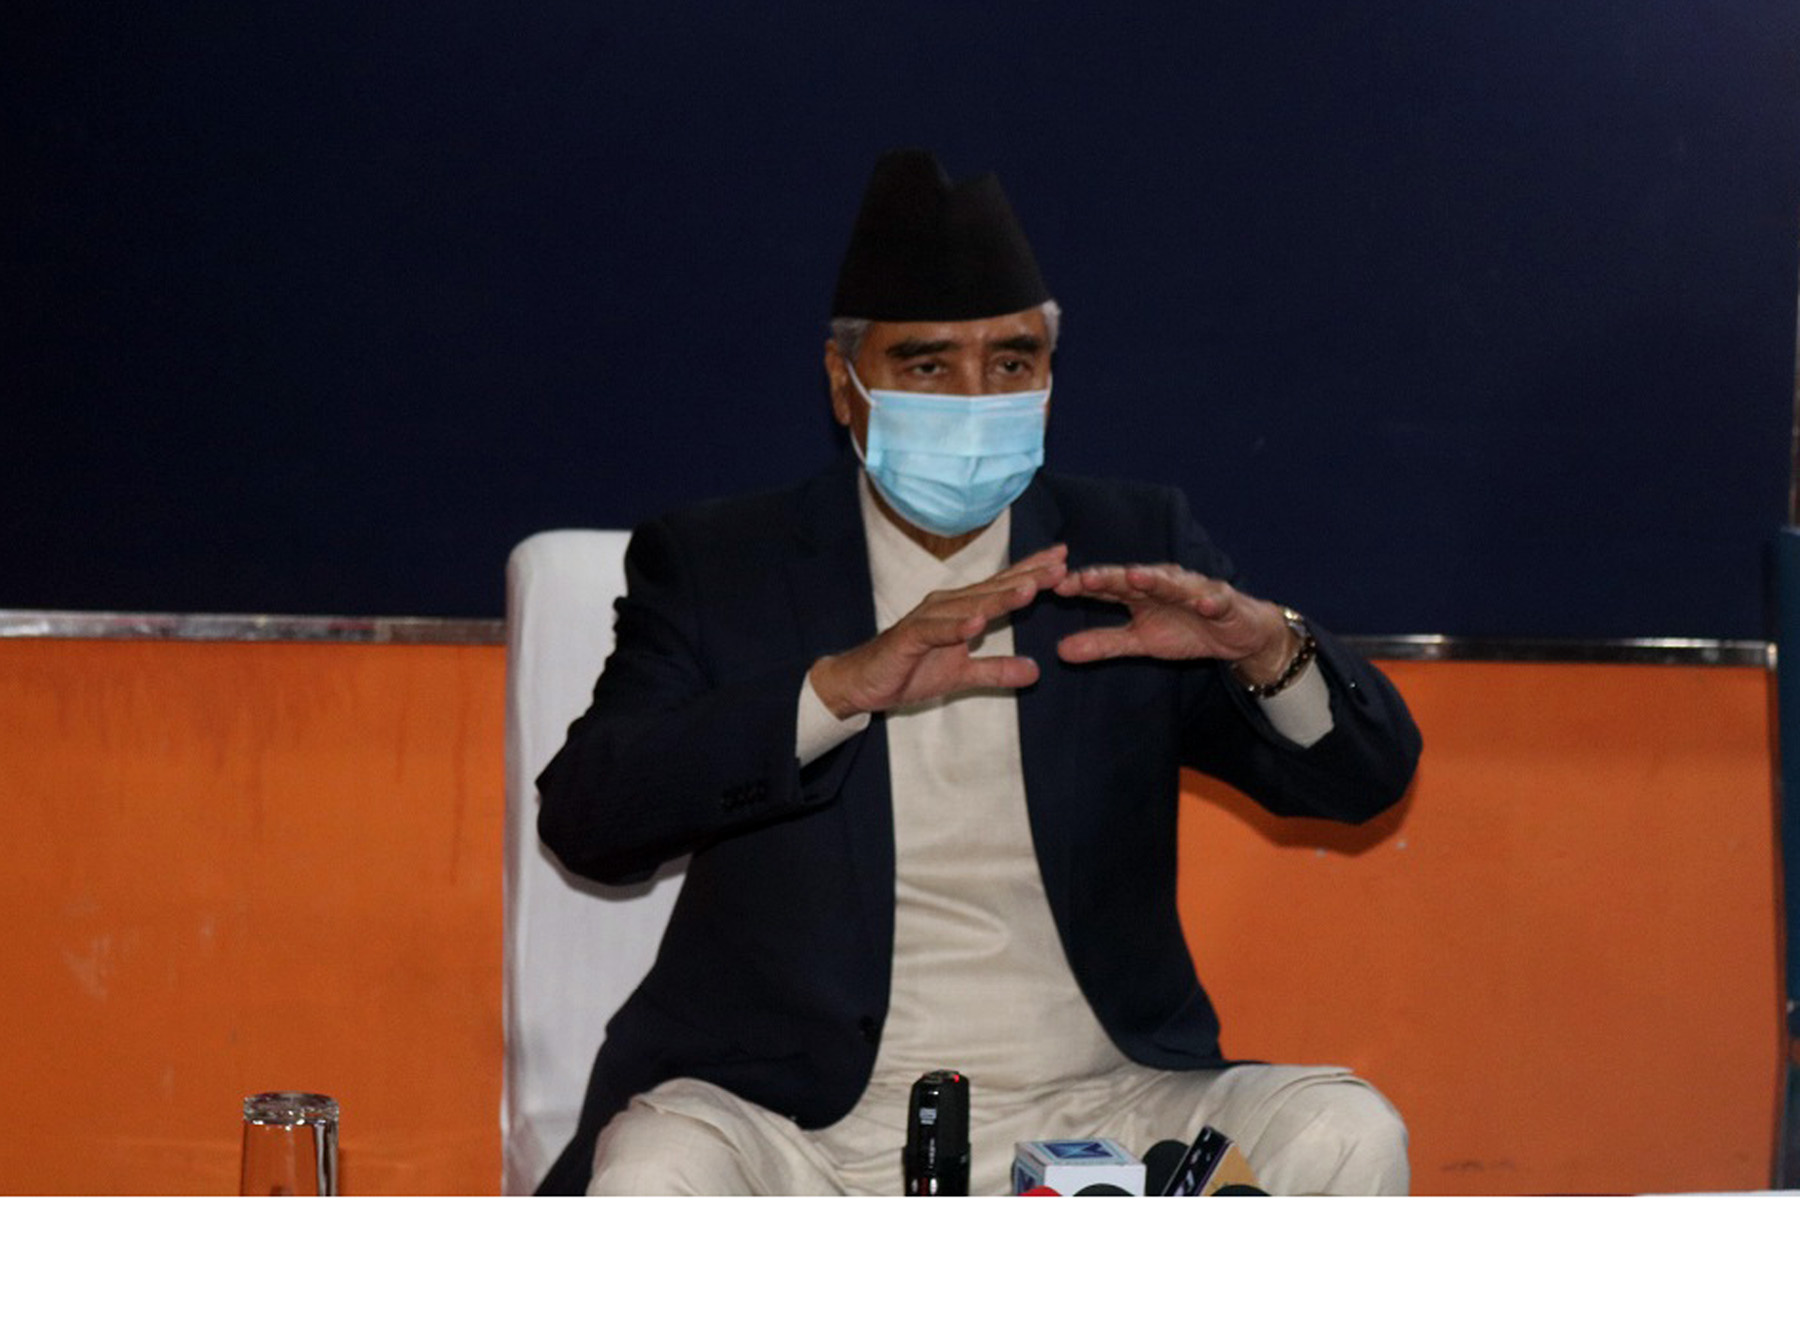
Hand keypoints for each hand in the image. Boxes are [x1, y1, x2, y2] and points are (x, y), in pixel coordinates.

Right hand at [809, 545, 1068, 718]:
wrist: (863, 682)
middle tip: (1061, 565)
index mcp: (962, 609)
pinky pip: (935, 631)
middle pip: (993, 588)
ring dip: (1000, 598)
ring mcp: (928, 618)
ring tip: (1030, 589)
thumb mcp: (962, 676)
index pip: (1002, 587)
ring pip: (969, 605)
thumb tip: (1035, 671)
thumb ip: (997, 671)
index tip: (1064, 559)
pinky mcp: (909, 637)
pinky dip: (956, 627)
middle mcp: (947, 605)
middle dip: (1028, 576)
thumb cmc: (910, 670)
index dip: (1032, 572)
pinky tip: (977, 624)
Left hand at [1052, 563, 1294, 681]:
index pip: (1107, 585)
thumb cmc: (1185, 630)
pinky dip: (1210, 601)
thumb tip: (1060, 651)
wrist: (1235, 633)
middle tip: (1086, 577)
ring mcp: (1193, 589)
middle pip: (1133, 578)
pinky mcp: (1222, 601)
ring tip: (1137, 576)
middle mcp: (1162, 582)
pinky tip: (1204, 604)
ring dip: (1155, 579)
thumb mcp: (1140, 642)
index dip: (1083, 585)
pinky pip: (1215, 601)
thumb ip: (1103, 643)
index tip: (1057, 587)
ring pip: (1172, 583)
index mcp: (1139, 591)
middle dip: (1110, 577)